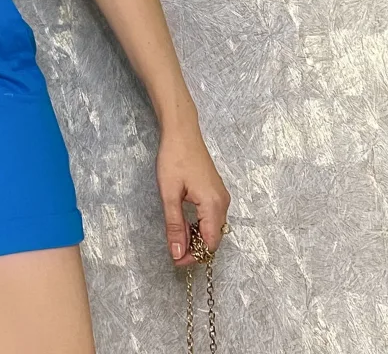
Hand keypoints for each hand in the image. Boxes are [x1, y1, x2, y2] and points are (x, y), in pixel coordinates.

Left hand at [156, 122, 230, 267]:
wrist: (182, 131)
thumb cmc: (174, 158)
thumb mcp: (170, 194)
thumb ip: (175, 226)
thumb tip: (177, 254)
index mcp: (214, 205)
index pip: (210, 244)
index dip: (194, 257)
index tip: (176, 261)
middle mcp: (223, 203)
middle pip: (213, 238)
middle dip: (195, 249)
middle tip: (174, 252)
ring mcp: (221, 196)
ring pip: (212, 228)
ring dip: (196, 237)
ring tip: (177, 239)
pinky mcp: (216, 191)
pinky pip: (211, 216)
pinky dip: (199, 225)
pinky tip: (184, 224)